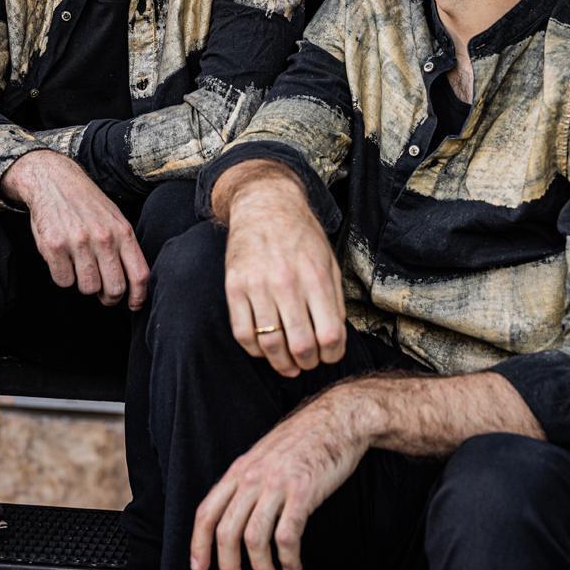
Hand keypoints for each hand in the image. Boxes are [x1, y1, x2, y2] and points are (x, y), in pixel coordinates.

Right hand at [1, 149, 148, 308]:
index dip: (139, 297)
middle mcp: (103, 238)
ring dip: (83, 283)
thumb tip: (132, 285)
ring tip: (80, 266)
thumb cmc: (87, 204)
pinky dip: (63, 276)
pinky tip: (63, 259)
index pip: (139, 275)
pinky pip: (63, 281)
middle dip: (108, 297)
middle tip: (102, 292)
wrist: (54, 181)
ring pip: (88, 288)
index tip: (133, 305)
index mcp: (122, 232)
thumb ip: (124, 248)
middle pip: (114, 288)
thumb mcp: (115, 219)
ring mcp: (78, 243)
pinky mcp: (54, 247)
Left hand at [191, 392, 366, 569]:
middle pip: (226, 531)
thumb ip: (249, 480)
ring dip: (260, 568)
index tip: (199, 567)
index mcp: (240, 469)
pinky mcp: (303, 491)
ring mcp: (277, 484)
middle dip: (228, 567)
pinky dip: (289, 558)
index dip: (198, 544)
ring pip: (254, 538)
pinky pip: (287, 536)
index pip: (207, 511)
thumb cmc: (306, 436)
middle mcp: (253, 477)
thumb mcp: (265, 454)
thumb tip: (238, 513)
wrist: (339, 417)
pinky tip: (294, 566)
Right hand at [224, 177, 344, 376]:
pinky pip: (242, 333)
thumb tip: (335, 339)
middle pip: (301, 345)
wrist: (266, 204)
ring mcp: (257, 285)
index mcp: (316, 277)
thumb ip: (334, 300)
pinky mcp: (234, 286)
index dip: (332, 354)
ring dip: (282, 363)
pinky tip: (264, 350)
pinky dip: (255, 350)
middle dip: (308, 362)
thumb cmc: (302, 236)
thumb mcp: (329, 262)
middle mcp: (287, 282)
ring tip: (289, 365)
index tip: (330, 355)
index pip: (330, 334)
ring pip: (270, 344)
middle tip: (309, 362)